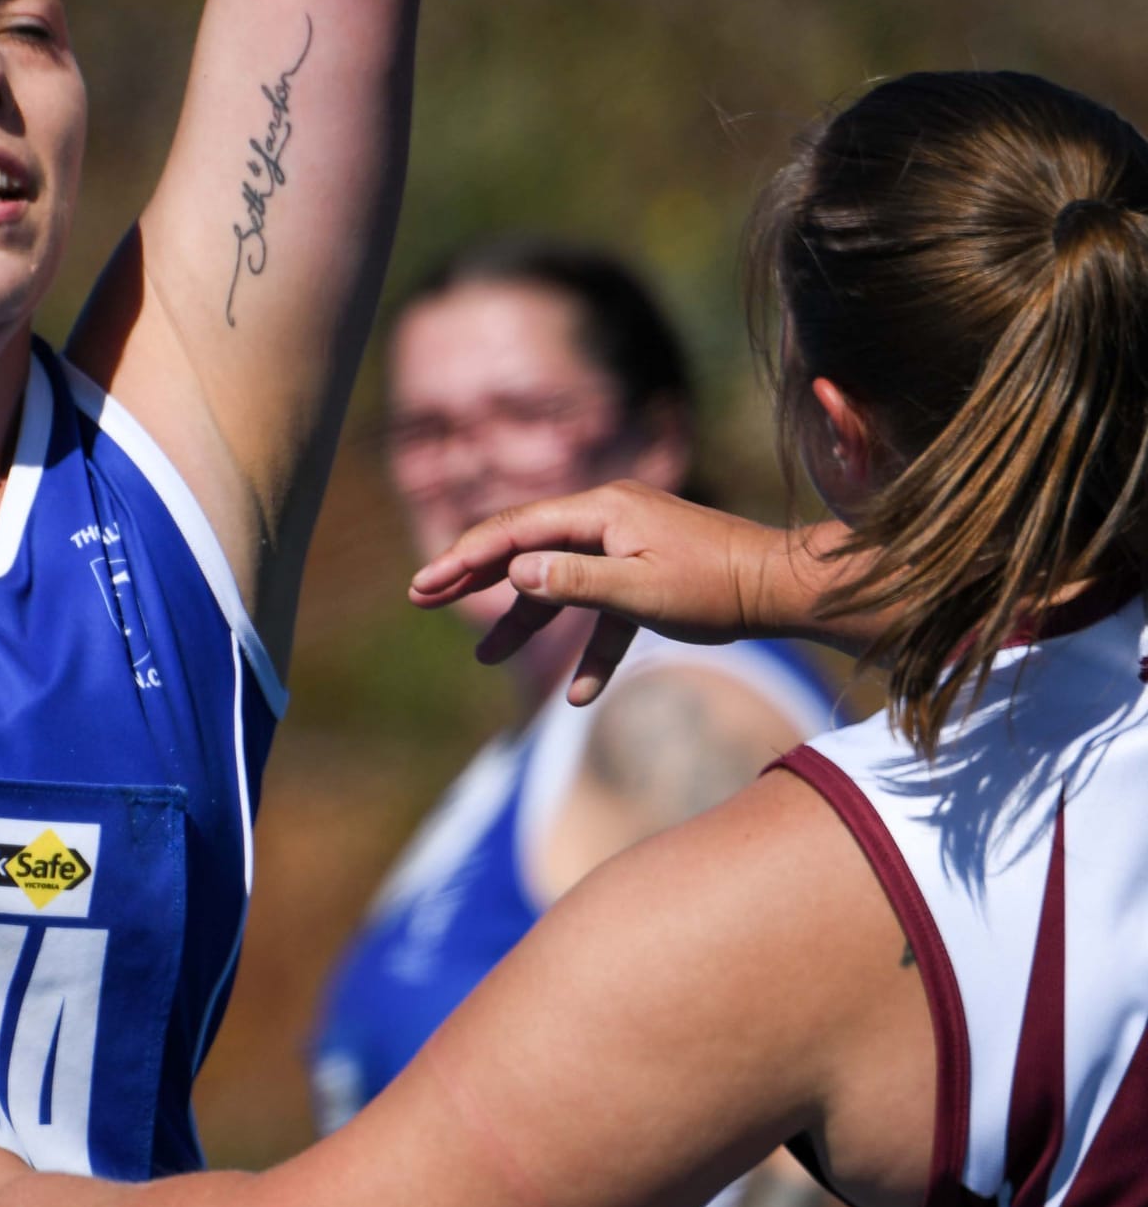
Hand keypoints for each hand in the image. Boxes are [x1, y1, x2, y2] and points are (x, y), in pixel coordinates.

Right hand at [409, 483, 808, 705]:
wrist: (782, 588)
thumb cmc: (716, 587)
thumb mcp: (641, 590)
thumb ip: (575, 581)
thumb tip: (516, 572)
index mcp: (601, 511)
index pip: (516, 530)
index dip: (465, 557)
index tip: (424, 585)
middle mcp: (608, 517)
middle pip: (526, 545)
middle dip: (476, 576)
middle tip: (423, 596)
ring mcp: (626, 543)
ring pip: (559, 579)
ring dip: (524, 620)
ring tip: (485, 657)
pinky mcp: (646, 572)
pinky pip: (603, 608)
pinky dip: (589, 646)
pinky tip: (581, 696)